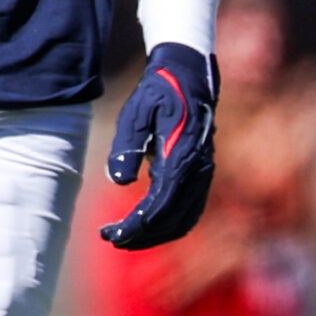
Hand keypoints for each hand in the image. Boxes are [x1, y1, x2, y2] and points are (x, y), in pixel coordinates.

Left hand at [99, 43, 217, 248]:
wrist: (189, 76)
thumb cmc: (159, 92)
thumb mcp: (136, 111)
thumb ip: (127, 145)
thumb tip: (119, 182)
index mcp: (182, 154)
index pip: (161, 203)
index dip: (137, 225)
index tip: (112, 235)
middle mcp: (198, 169)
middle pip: (172, 219)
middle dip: (142, 235)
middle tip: (111, 238)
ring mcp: (204, 174)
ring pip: (183, 220)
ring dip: (155, 235)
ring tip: (124, 237)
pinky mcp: (202, 175)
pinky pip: (190, 211)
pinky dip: (169, 226)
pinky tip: (146, 227)